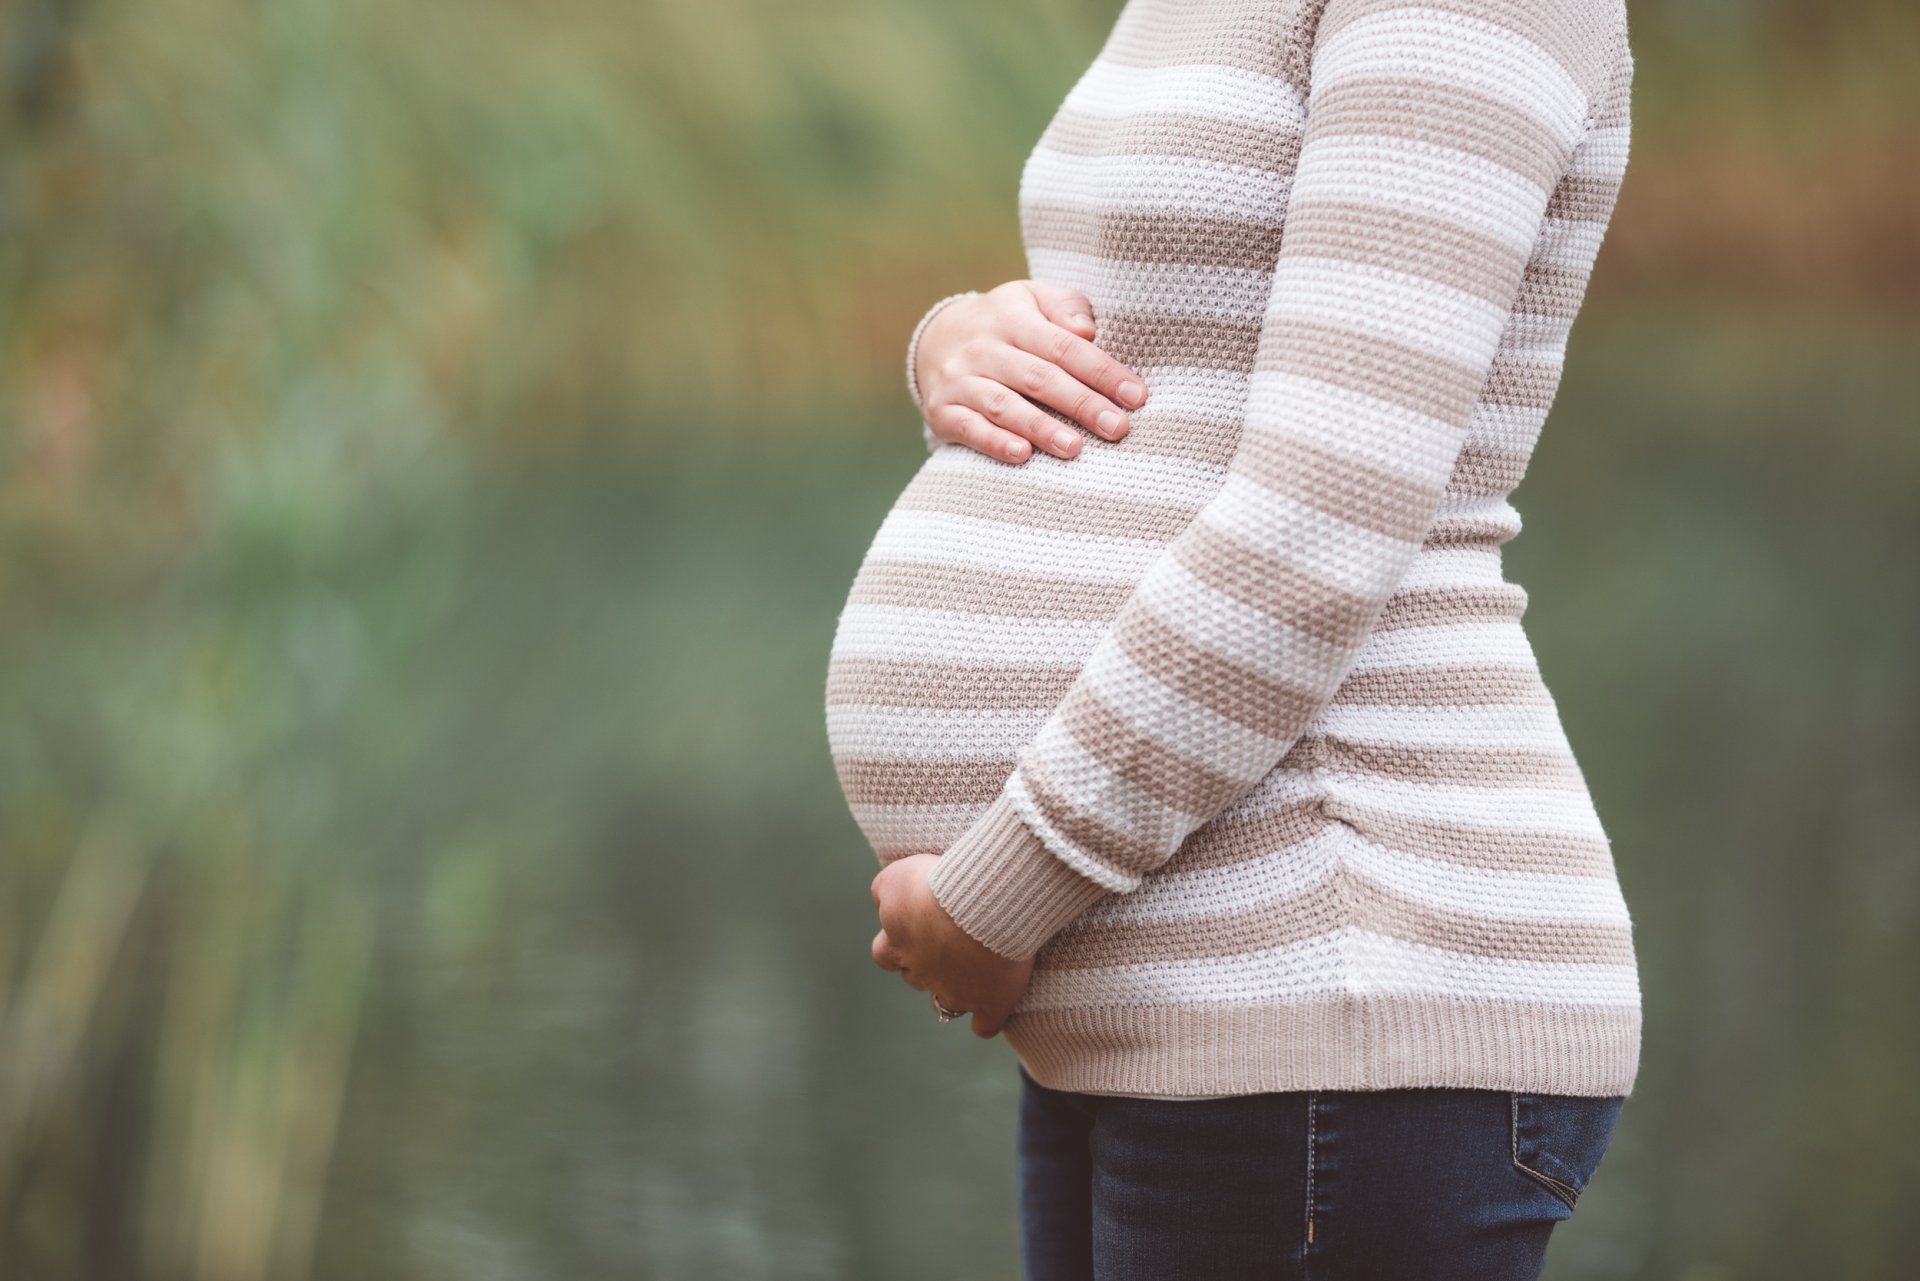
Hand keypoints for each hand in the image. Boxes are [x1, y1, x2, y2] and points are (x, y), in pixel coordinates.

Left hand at [870, 854, 1036, 1037]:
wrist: (983, 904)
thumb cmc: (940, 885)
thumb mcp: (898, 875)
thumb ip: (884, 888)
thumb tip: (880, 899)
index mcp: (898, 943)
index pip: (884, 953)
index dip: (897, 946)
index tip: (914, 932)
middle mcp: (922, 972)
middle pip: (914, 978)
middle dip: (926, 966)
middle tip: (946, 945)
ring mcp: (956, 992)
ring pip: (944, 1004)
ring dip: (953, 992)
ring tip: (969, 976)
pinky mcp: (990, 1002)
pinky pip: (984, 1025)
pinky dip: (987, 1020)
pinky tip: (992, 1010)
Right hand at [916, 281, 1147, 463]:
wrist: (936, 339)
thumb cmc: (1005, 323)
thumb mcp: (1032, 299)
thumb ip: (1065, 306)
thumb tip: (1088, 330)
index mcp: (1012, 318)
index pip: (1063, 346)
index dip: (1101, 371)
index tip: (1135, 396)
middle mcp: (983, 348)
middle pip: (1038, 377)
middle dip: (1081, 404)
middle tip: (1117, 428)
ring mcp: (960, 380)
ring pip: (1004, 404)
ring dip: (1041, 428)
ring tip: (1075, 448)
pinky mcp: (942, 410)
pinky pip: (969, 428)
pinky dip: (994, 442)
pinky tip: (1022, 455)